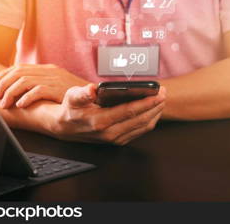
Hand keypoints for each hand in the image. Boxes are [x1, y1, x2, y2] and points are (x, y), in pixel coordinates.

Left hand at [0, 64, 88, 108]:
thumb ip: (44, 83)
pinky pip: (37, 90)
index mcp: (49, 68)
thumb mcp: (60, 85)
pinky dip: (26, 97)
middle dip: (3, 84)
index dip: (4, 75)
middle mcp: (50, 71)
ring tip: (5, 103)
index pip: (20, 67)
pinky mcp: (59, 88)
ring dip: (11, 92)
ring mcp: (54, 79)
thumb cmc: (77, 94)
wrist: (97, 97)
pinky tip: (21, 105)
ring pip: (24, 81)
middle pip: (19, 73)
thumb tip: (24, 89)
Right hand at [50, 84, 165, 144]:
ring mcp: (116, 138)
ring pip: (143, 126)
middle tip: (163, 93)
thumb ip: (83, 93)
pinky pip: (140, 131)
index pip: (130, 111)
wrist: (65, 127)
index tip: (158, 93)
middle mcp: (110, 133)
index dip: (146, 102)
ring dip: (155, 113)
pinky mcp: (119, 140)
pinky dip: (150, 120)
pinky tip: (153, 110)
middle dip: (155, 105)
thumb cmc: (71, 109)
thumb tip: (92, 89)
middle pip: (141, 119)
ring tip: (161, 99)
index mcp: (100, 121)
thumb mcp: (72, 96)